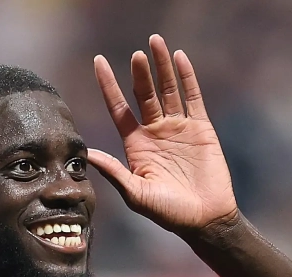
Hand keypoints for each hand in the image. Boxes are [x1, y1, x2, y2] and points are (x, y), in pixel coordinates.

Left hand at [89, 35, 238, 234]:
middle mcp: (154, 132)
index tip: (98, 61)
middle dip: (139, 73)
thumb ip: (114, 173)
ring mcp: (178, 127)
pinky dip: (187, 77)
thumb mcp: (137, 194)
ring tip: (155, 42)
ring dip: (161, 67)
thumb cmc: (169, 213)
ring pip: (168, 90)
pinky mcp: (200, 128)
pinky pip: (193, 97)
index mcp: (136, 145)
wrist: (205, 219)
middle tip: (136, 54)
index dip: (108, 84)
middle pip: (144, 94)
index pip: (118, 108)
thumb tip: (86, 154)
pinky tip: (179, 58)